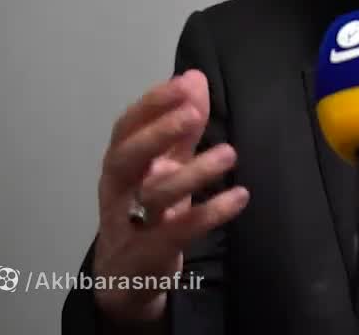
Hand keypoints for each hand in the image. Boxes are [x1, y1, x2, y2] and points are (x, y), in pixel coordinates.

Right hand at [91, 70, 248, 322]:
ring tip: (230, 153)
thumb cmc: (146, 211)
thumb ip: (180, 127)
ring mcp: (130, 223)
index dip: (152, 104)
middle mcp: (119, 190)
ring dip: (193, 172)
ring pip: (154, 194)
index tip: (184, 84)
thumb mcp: (164, 166)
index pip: (126, 128)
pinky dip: (210, 212)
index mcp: (120, 163)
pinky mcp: (151, 253)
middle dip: (158, 132)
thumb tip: (194, 77)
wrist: (127, 280)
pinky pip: (178, 230)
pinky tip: (239, 196)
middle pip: (126, 157)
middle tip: (194, 113)